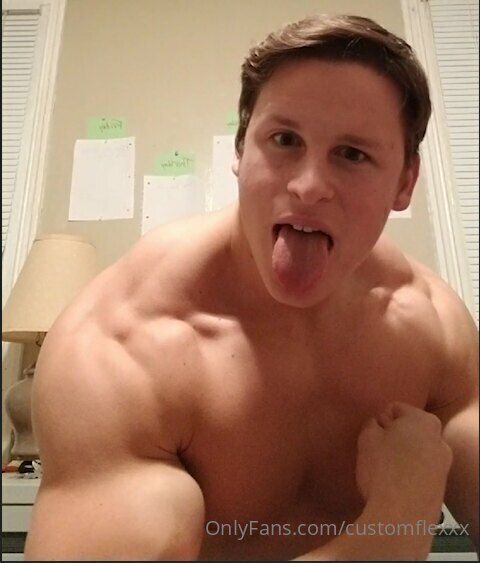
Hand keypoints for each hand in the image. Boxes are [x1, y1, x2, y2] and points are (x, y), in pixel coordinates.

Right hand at [356, 402, 452, 517]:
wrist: (401, 517)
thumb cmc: (382, 469)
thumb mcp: (367, 438)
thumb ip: (372, 424)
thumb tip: (379, 425)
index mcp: (424, 420)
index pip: (395, 408)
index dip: (379, 419)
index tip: (372, 435)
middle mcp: (440, 439)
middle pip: (409, 429)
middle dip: (393, 436)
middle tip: (376, 450)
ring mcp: (444, 464)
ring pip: (416, 450)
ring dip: (402, 455)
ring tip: (385, 470)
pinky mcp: (441, 487)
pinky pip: (421, 470)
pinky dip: (409, 472)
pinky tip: (395, 484)